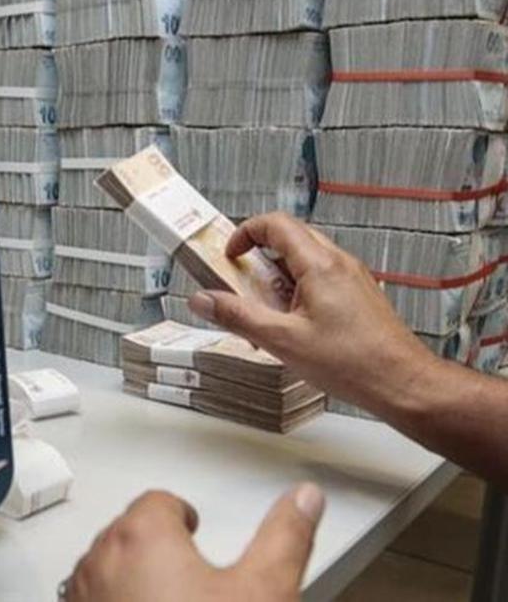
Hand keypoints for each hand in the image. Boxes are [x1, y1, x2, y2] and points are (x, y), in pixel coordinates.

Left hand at [64, 485, 323, 601]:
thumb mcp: (262, 592)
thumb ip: (284, 538)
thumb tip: (305, 498)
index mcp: (142, 537)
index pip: (157, 502)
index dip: (181, 515)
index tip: (192, 529)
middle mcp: (101, 560)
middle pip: (128, 532)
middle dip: (156, 546)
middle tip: (188, 573)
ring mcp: (83, 596)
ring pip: (104, 568)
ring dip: (130, 577)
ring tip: (168, 601)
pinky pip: (90, 600)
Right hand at [187, 212, 438, 416]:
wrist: (403, 384)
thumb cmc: (356, 363)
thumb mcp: (282, 341)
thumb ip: (238, 317)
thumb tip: (204, 300)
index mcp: (320, 265)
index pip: (275, 224)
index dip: (245, 233)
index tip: (230, 256)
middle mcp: (339, 264)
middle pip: (289, 239)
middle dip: (259, 258)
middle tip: (242, 284)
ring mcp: (352, 279)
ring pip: (305, 260)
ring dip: (278, 278)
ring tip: (267, 313)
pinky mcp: (359, 296)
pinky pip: (320, 280)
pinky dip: (298, 292)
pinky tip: (293, 327)